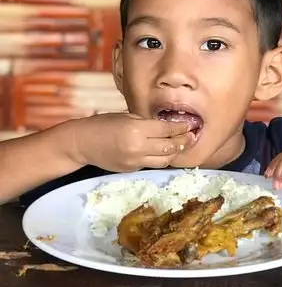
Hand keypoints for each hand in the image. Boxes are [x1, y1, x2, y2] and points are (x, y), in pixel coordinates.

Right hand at [72, 113, 195, 172]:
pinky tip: (165, 151)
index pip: (166, 130)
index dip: (181, 128)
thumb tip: (166, 125)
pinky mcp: (132, 170)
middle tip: (192, 136)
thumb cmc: (103, 124)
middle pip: (169, 147)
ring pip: (164, 160)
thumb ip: (147, 123)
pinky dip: (161, 158)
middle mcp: (138, 147)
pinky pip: (152, 164)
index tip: (190, 125)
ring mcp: (135, 161)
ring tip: (182, 145)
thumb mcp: (126, 117)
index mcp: (136, 129)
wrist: (82, 143)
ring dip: (175, 152)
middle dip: (184, 142)